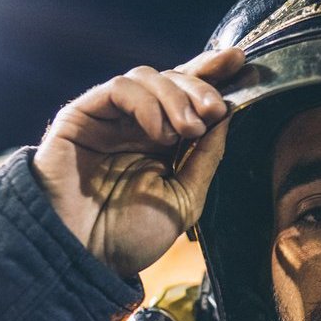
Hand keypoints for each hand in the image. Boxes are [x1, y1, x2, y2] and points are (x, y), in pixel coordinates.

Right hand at [33, 48, 245, 277]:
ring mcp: (108, 118)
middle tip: (214, 110)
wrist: (82, 258)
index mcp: (160, 142)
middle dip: (200, 87)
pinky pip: (118, 89)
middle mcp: (135, 125)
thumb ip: (206, 158)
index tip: (239, 61)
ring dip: (175, 96)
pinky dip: (145, 103)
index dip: (211, 74)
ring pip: (146, 77)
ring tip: (187, 129)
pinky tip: (158, 131)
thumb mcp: (184, 200)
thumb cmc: (127, 238)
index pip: (187, 96)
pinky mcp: (82, 115)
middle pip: (171, 79)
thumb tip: (227, 116)